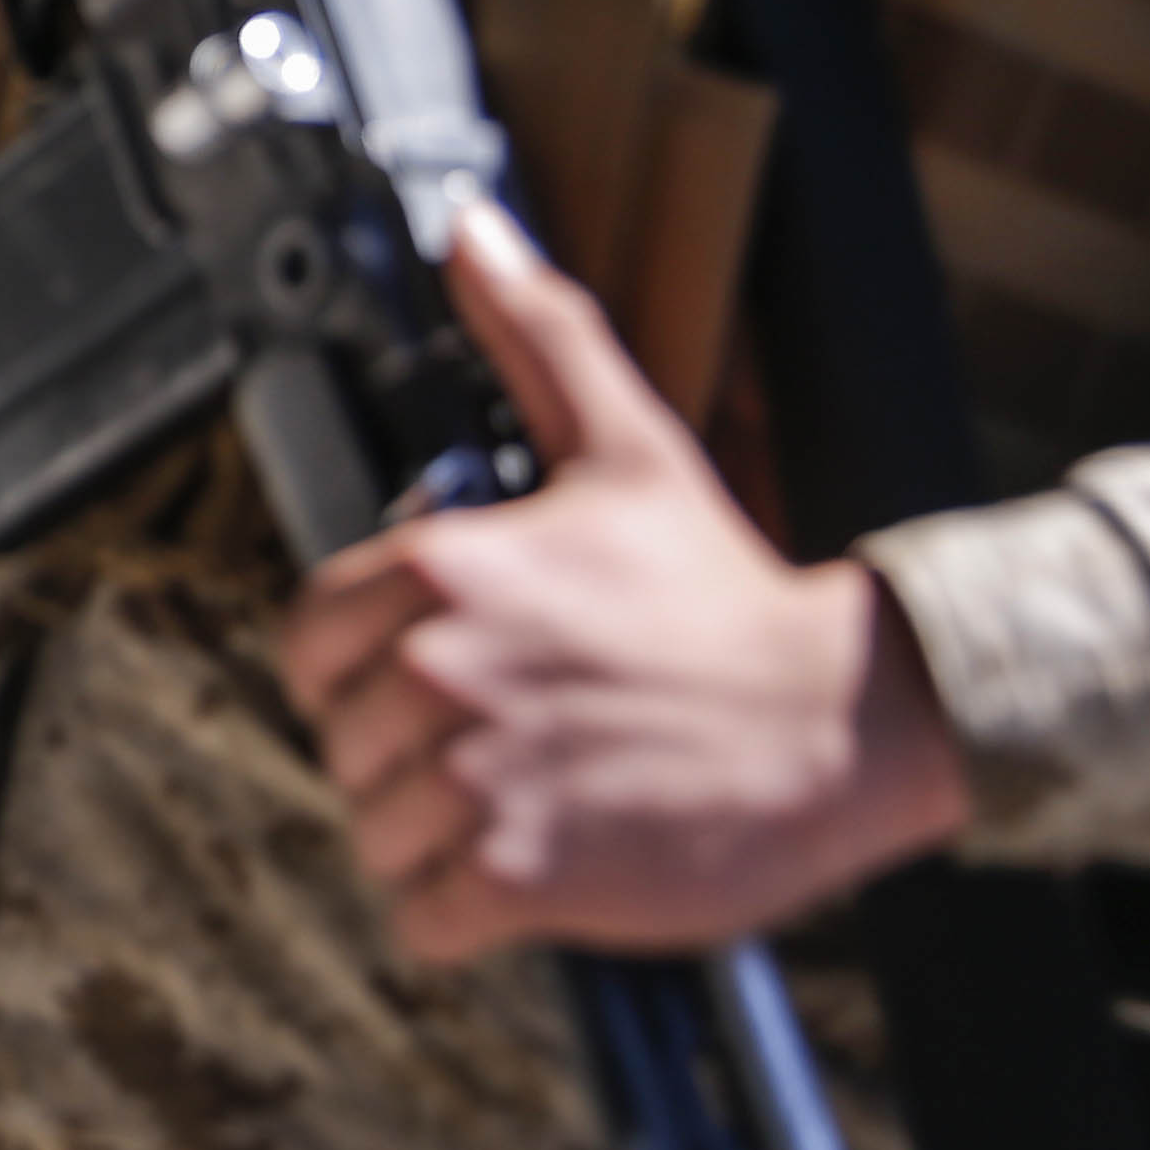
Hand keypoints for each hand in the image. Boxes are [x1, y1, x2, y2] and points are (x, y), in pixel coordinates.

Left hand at [275, 203, 971, 960]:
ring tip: (536, 803)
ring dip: (440, 839)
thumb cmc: (726, 595)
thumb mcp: (622, 445)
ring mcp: (475, 778)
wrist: (839, 721)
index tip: (441, 680)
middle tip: (515, 744)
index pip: (309, 647)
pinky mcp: (518, 879)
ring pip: (376, 834)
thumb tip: (473, 230)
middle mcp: (439, 671)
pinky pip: (422, 919)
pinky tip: (537, 871)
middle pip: (344, 745)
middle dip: (412, 756)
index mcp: (440, 572)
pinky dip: (466, 915)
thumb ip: (534, 333)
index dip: (366, 671)